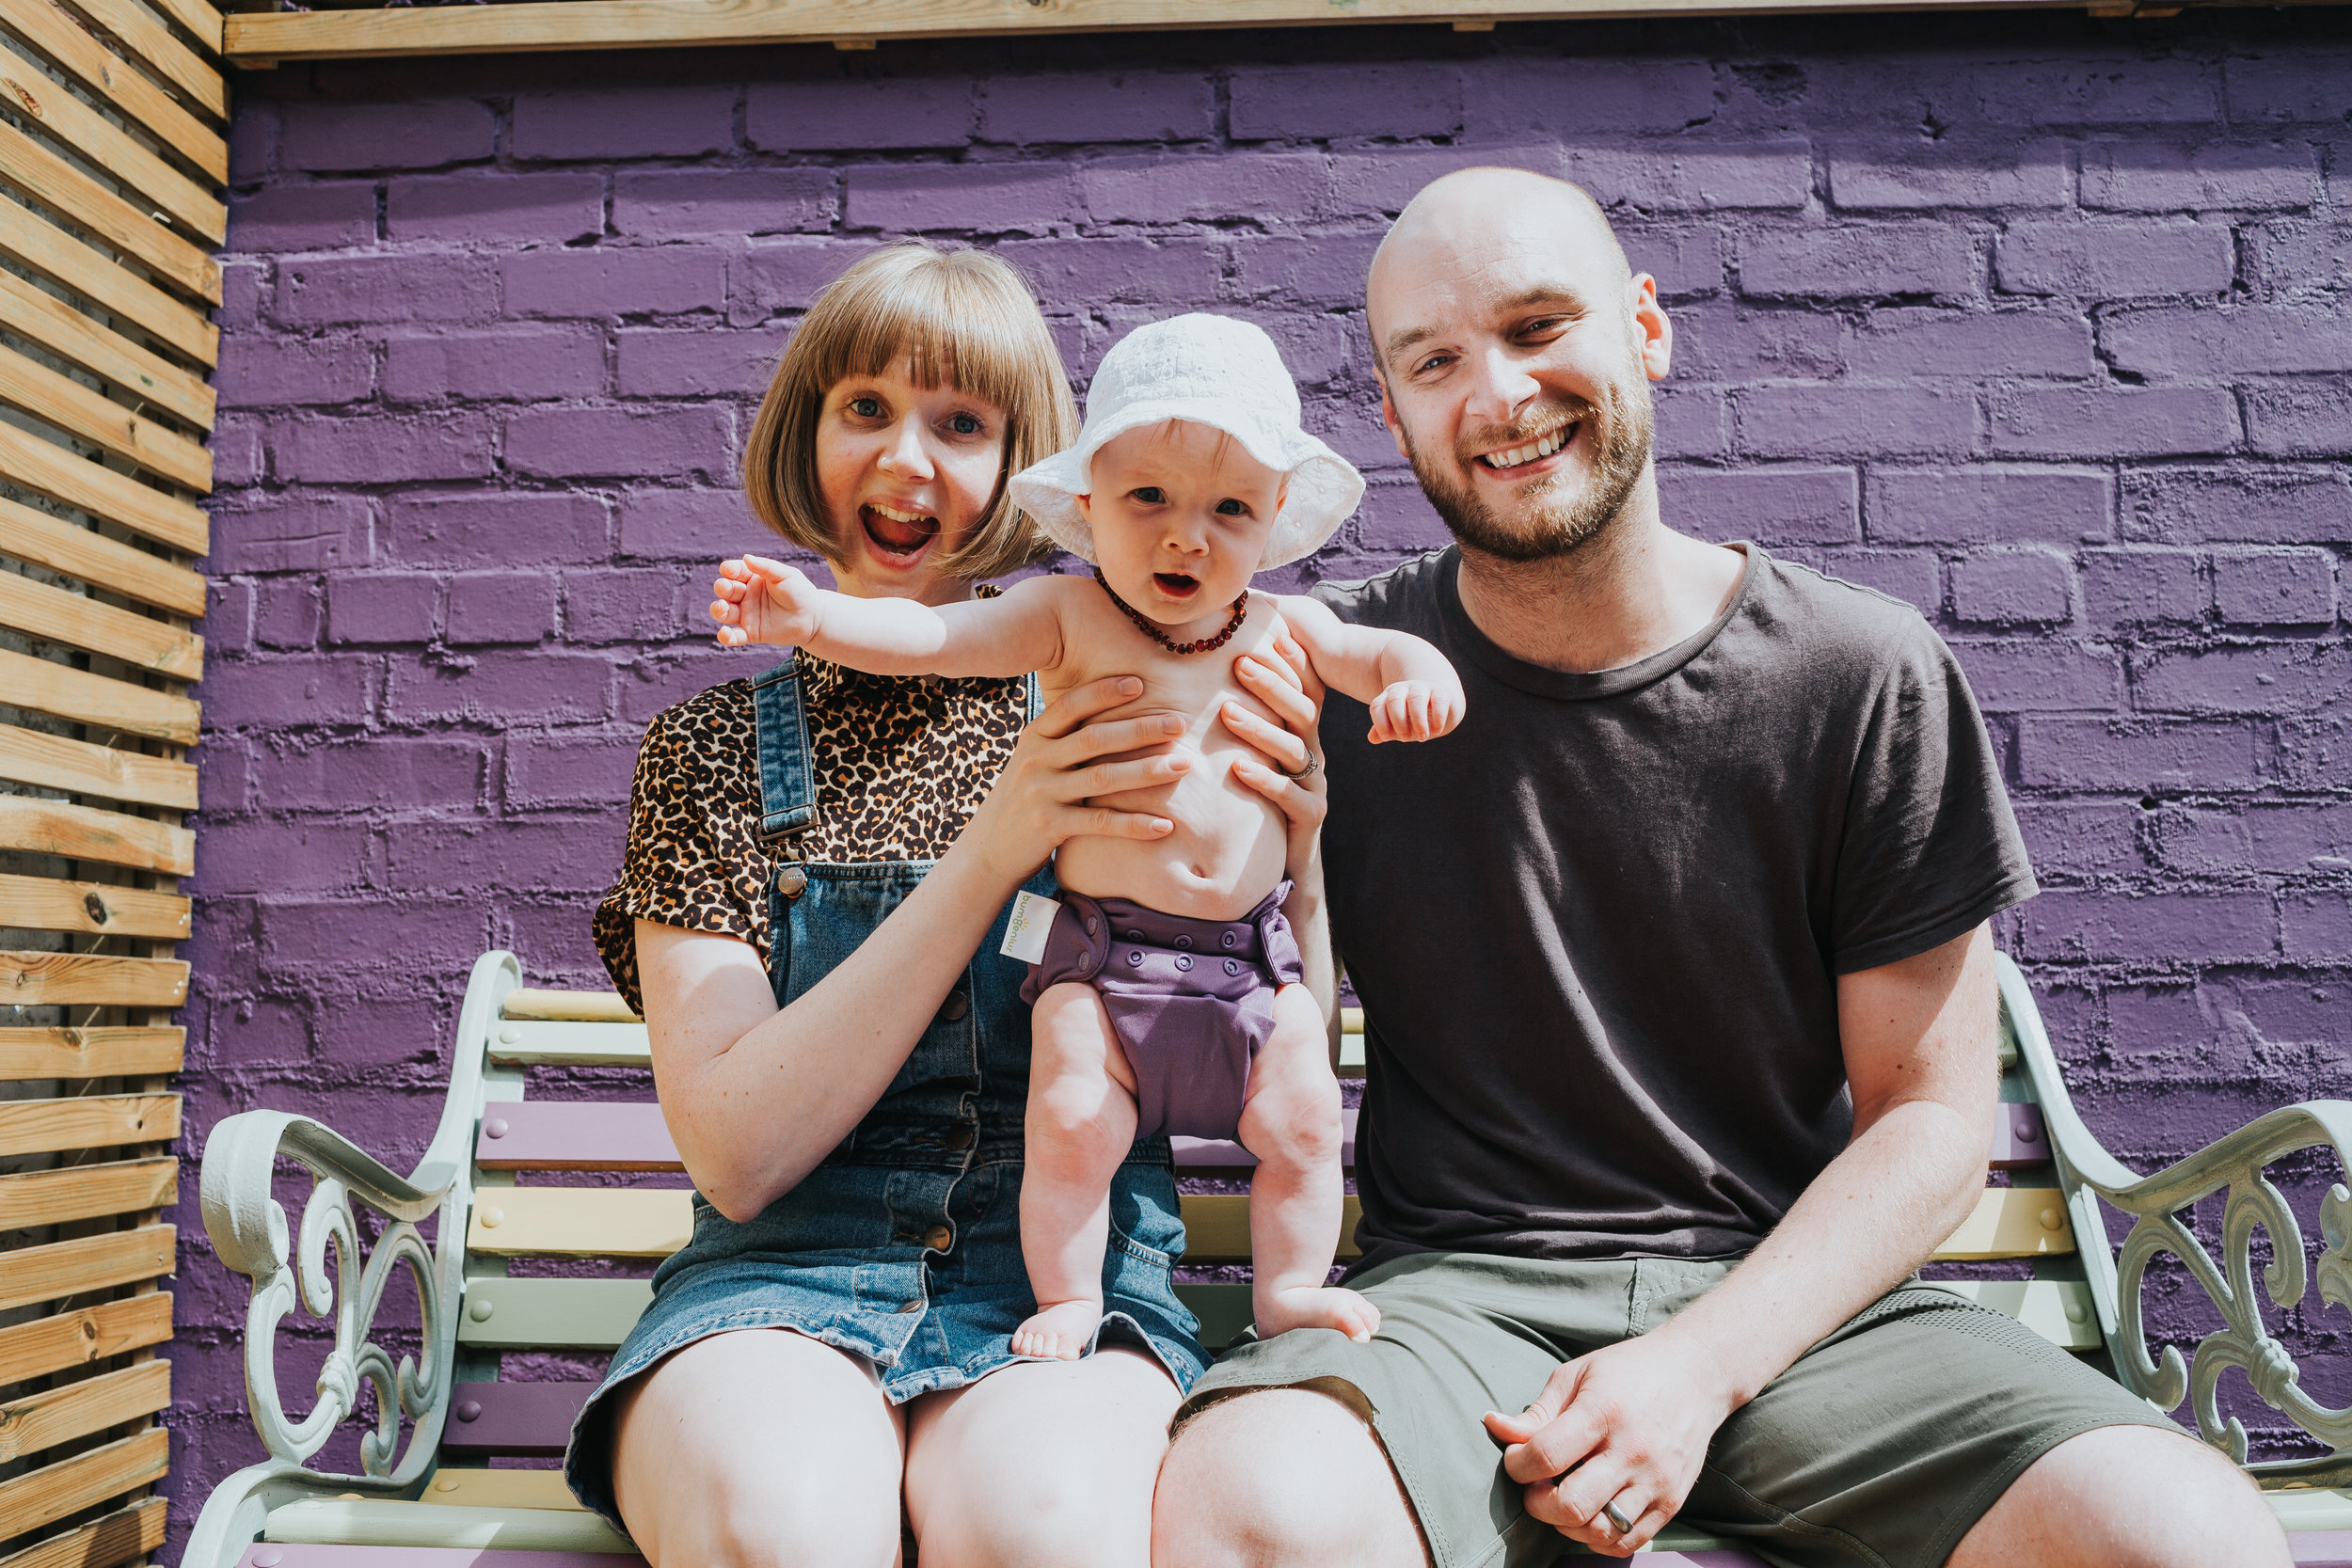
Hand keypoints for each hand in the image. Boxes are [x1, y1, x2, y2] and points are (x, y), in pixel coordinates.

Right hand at [711, 555, 821, 647]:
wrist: (813, 617)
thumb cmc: (800, 592)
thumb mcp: (786, 575)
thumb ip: (766, 567)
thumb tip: (746, 557)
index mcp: (752, 577)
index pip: (734, 571)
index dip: (729, 570)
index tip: (730, 570)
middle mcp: (745, 595)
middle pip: (725, 590)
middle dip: (722, 587)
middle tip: (727, 588)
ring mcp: (747, 614)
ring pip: (724, 612)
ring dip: (718, 609)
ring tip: (723, 607)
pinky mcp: (751, 632)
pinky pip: (734, 636)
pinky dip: (726, 636)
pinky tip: (725, 633)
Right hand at [962, 675, 1187, 884]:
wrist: (988, 848)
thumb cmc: (1024, 798)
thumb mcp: (1035, 761)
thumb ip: (1064, 739)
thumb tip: (1114, 710)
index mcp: (1034, 737)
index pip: (1070, 706)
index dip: (1103, 692)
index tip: (1139, 683)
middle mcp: (1036, 761)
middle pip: (1094, 738)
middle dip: (1140, 729)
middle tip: (1179, 723)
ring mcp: (1041, 794)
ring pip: (1103, 778)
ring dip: (1148, 771)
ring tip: (1184, 765)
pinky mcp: (1049, 827)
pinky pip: (1099, 823)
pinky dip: (1134, 824)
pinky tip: (1164, 825)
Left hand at [1221, 630, 1327, 881]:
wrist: (1285, 861)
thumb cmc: (1258, 802)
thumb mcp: (1252, 755)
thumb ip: (1241, 720)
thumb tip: (1208, 676)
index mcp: (1301, 735)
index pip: (1304, 690)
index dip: (1291, 664)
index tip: (1268, 637)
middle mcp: (1313, 755)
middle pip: (1303, 711)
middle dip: (1273, 684)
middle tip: (1239, 664)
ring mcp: (1315, 785)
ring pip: (1294, 750)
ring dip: (1260, 728)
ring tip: (1227, 712)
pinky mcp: (1310, 817)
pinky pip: (1290, 795)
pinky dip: (1264, 779)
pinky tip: (1237, 768)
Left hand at [1367, 680, 1460, 743]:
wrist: (1440, 710)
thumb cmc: (1413, 720)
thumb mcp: (1397, 727)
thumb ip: (1384, 731)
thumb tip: (1372, 738)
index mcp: (1388, 697)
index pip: (1377, 706)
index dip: (1380, 723)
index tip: (1387, 738)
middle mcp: (1404, 689)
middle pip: (1394, 699)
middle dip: (1398, 721)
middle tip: (1405, 739)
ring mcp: (1423, 688)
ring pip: (1416, 698)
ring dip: (1418, 720)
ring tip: (1422, 738)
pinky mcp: (1442, 692)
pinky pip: (1439, 700)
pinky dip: (1437, 717)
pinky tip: (1437, 731)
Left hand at [1481, 1330, 1738, 1557]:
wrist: (1697, 1374)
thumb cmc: (1629, 1370)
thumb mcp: (1577, 1375)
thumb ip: (1536, 1411)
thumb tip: (1493, 1427)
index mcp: (1603, 1411)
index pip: (1545, 1456)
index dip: (1517, 1465)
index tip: (1517, 1458)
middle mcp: (1633, 1450)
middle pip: (1571, 1504)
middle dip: (1537, 1503)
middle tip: (1535, 1486)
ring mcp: (1656, 1480)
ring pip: (1600, 1531)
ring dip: (1567, 1525)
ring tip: (1561, 1500)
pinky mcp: (1672, 1501)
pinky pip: (1628, 1542)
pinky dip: (1599, 1538)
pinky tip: (1588, 1515)